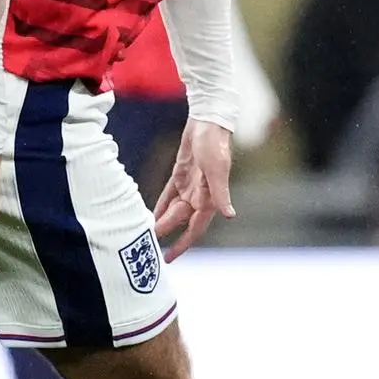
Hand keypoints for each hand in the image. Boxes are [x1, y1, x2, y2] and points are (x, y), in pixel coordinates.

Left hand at [153, 119, 234, 261]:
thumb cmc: (215, 144)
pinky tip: (152, 213)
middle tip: (148, 245)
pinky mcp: (181, 174)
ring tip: (147, 232)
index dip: (183, 243)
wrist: (208, 122)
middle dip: (166, 233)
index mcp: (209, 198)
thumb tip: (231, 215)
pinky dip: (161, 204)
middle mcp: (200, 195)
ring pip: (173, 209)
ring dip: (162, 220)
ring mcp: (190, 185)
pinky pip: (169, 194)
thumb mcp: (217, 169)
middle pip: (180, 220)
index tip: (170, 257)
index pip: (195, 228)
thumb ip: (221, 193)